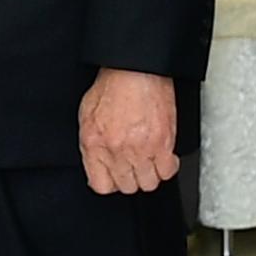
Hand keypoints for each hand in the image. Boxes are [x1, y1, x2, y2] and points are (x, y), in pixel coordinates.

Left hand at [77, 68, 179, 196]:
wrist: (135, 69)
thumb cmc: (112, 85)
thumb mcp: (87, 115)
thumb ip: (91, 143)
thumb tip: (96, 162)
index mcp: (94, 144)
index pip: (101, 185)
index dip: (110, 182)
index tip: (115, 176)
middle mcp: (116, 151)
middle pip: (127, 186)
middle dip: (131, 177)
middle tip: (134, 165)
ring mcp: (140, 149)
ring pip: (148, 183)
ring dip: (150, 174)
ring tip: (149, 161)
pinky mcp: (162, 143)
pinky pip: (168, 171)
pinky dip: (167, 167)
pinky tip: (164, 157)